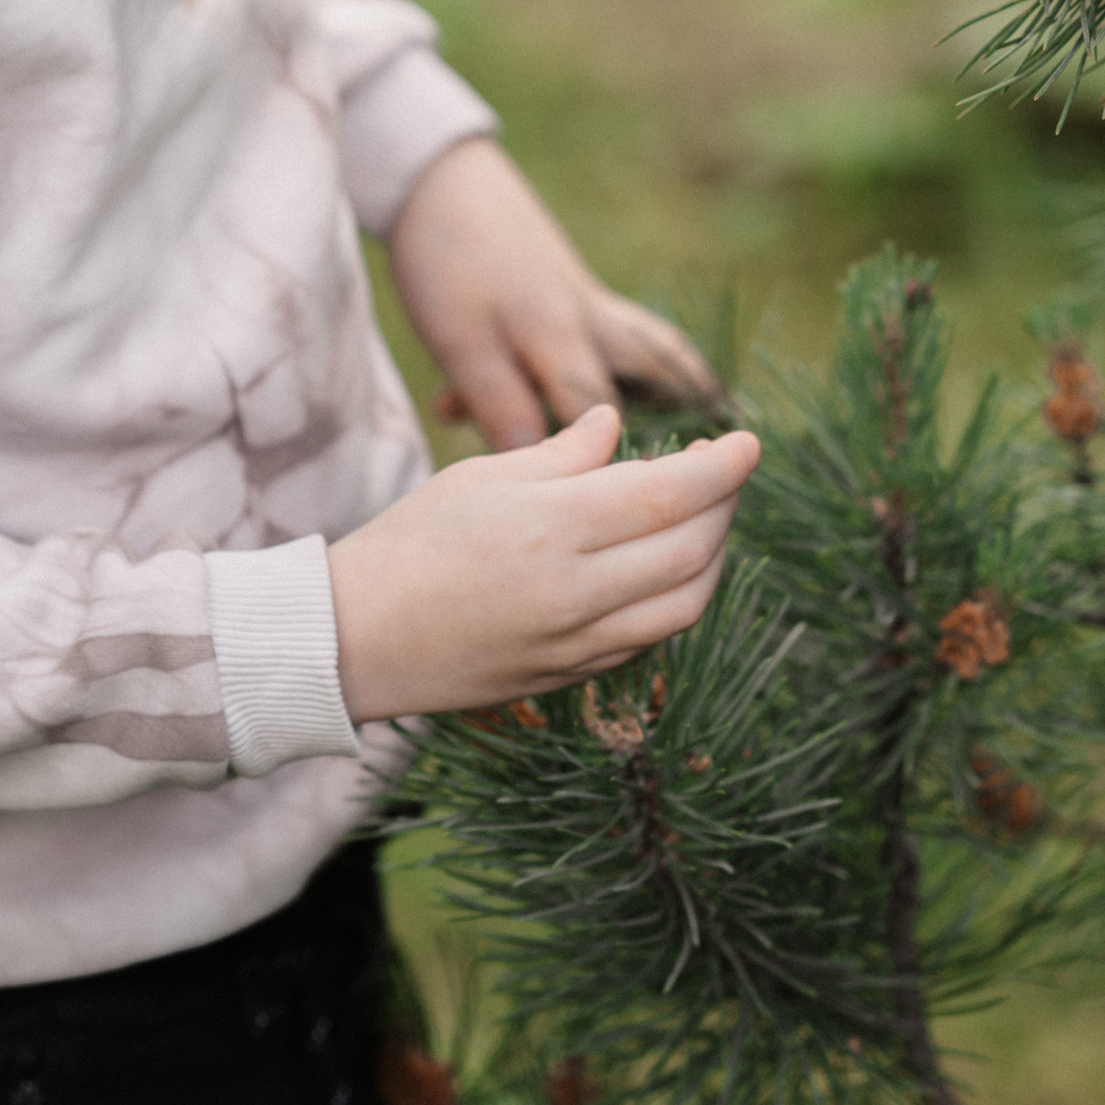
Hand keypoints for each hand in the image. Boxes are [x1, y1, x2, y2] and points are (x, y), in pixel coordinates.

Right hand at [329, 404, 757, 720]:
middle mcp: (575, 592)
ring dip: (712, 557)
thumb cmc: (410, 543)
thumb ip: (561, 455)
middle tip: (721, 472)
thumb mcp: (480, 479)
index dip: (724, 468)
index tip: (749, 443)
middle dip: (725, 505)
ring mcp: (576, 643)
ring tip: (702, 520)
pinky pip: (650, 636)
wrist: (355, 639)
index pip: (669, 494)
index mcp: (551, 528)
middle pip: (694, 549)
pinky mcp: (570, 676)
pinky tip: (664, 566)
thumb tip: (616, 427)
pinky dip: (676, 596)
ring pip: (687, 603)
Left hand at [387, 136, 720, 447]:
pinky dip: (648, 360)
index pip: (609, 419)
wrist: (438, 183)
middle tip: (734, 447)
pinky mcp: (576, 293)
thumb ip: (500, 404)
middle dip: (693, 412)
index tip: (643, 504)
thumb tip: (538, 461)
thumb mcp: (460, 342)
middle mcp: (594, 322)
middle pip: (663, 371)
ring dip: (682, 381)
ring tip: (716, 413)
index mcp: (565, 339)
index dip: (625, 465)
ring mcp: (591, 304)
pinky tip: (647, 382)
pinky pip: (626, 335)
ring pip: (655, 348)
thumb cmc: (447, 262)